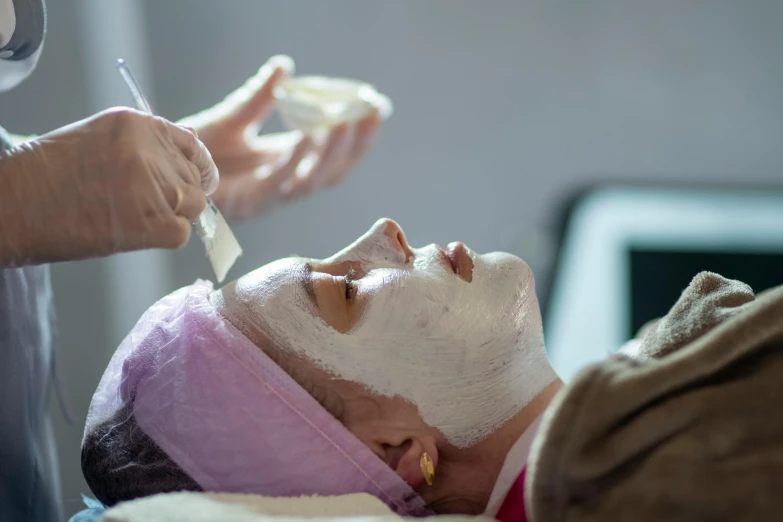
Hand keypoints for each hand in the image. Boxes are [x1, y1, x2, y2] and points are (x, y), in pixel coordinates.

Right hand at [0, 108, 217, 265]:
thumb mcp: (100, 140)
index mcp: (138, 124)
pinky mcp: (154, 222)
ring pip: (193, 207)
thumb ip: (147, 144)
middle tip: (144, 207)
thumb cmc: (49, 175)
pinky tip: (131, 231)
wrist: (12, 206)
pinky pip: (182, 233)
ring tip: (131, 217)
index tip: (195, 181)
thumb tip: (192, 140)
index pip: (192, 145)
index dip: (196, 168)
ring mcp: (155, 186)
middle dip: (178, 197)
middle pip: (194, 180)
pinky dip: (162, 238)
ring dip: (171, 217)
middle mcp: (151, 150)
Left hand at [179, 55, 381, 220]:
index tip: (376, 109)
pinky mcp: (243, 205)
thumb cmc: (194, 150)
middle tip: (369, 117)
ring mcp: (265, 196)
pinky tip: (303, 141)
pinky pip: (273, 187)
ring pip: (309, 183)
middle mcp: (281, 182)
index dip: (357, 136)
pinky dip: (291, 165)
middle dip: (353, 148)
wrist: (157, 170)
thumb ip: (259, 98)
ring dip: (328, 156)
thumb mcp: (231, 118)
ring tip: (342, 126)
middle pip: (331, 173)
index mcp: (284, 161)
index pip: (332, 154)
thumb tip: (285, 66)